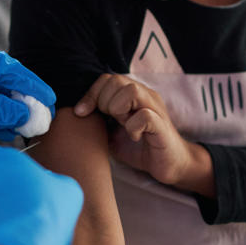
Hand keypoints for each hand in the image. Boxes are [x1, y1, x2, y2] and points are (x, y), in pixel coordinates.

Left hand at [74, 74, 192, 185]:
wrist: (170, 165)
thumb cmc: (140, 148)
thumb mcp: (112, 133)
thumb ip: (99, 120)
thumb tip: (75, 114)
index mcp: (133, 95)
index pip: (107, 79)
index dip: (91, 94)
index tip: (81, 113)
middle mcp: (145, 96)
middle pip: (117, 80)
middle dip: (104, 101)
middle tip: (109, 120)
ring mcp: (155, 109)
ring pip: (132, 90)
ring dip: (118, 108)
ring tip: (121, 124)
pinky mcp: (162, 126)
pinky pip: (145, 115)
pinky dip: (133, 126)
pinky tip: (134, 137)